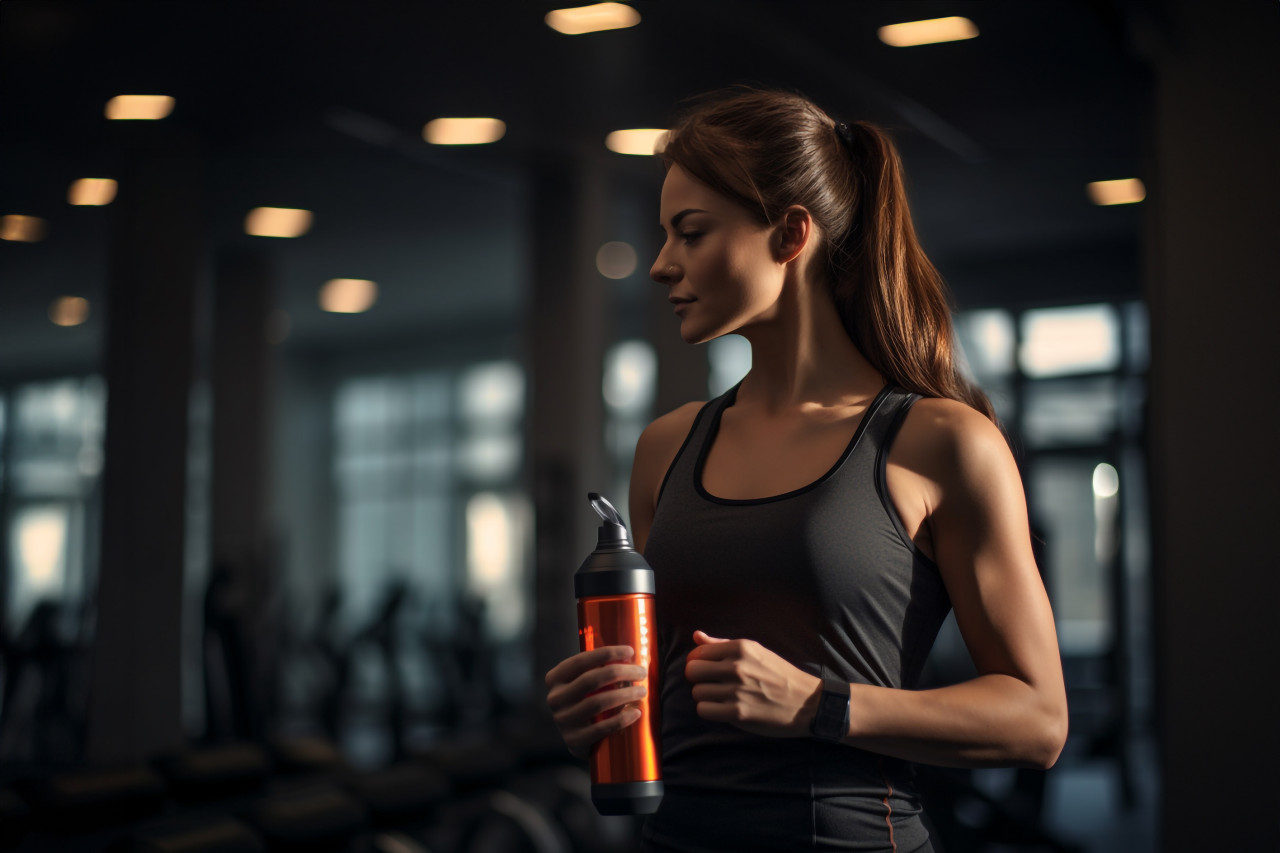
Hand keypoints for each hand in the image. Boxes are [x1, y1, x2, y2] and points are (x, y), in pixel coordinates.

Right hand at [545, 646, 648, 759]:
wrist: (578, 738)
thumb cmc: (587, 701)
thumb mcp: (584, 683)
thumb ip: (599, 669)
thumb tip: (628, 656)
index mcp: (555, 678)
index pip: (581, 661)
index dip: (606, 653)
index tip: (630, 651)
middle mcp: (555, 698)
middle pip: (592, 679)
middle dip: (621, 672)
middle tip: (641, 672)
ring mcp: (563, 720)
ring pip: (598, 702)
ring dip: (625, 694)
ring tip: (642, 691)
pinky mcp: (574, 740)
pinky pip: (601, 728)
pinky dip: (621, 719)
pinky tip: (636, 713)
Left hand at [685, 630, 822, 737]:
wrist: (806, 702)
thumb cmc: (779, 675)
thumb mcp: (755, 651)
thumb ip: (722, 644)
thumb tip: (696, 636)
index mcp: (740, 648)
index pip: (698, 653)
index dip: (699, 662)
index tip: (709, 671)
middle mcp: (736, 666)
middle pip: (692, 671)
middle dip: (699, 679)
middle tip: (713, 684)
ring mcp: (736, 690)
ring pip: (697, 692)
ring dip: (706, 697)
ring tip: (722, 698)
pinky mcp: (737, 713)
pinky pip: (703, 710)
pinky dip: (709, 711)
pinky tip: (722, 709)